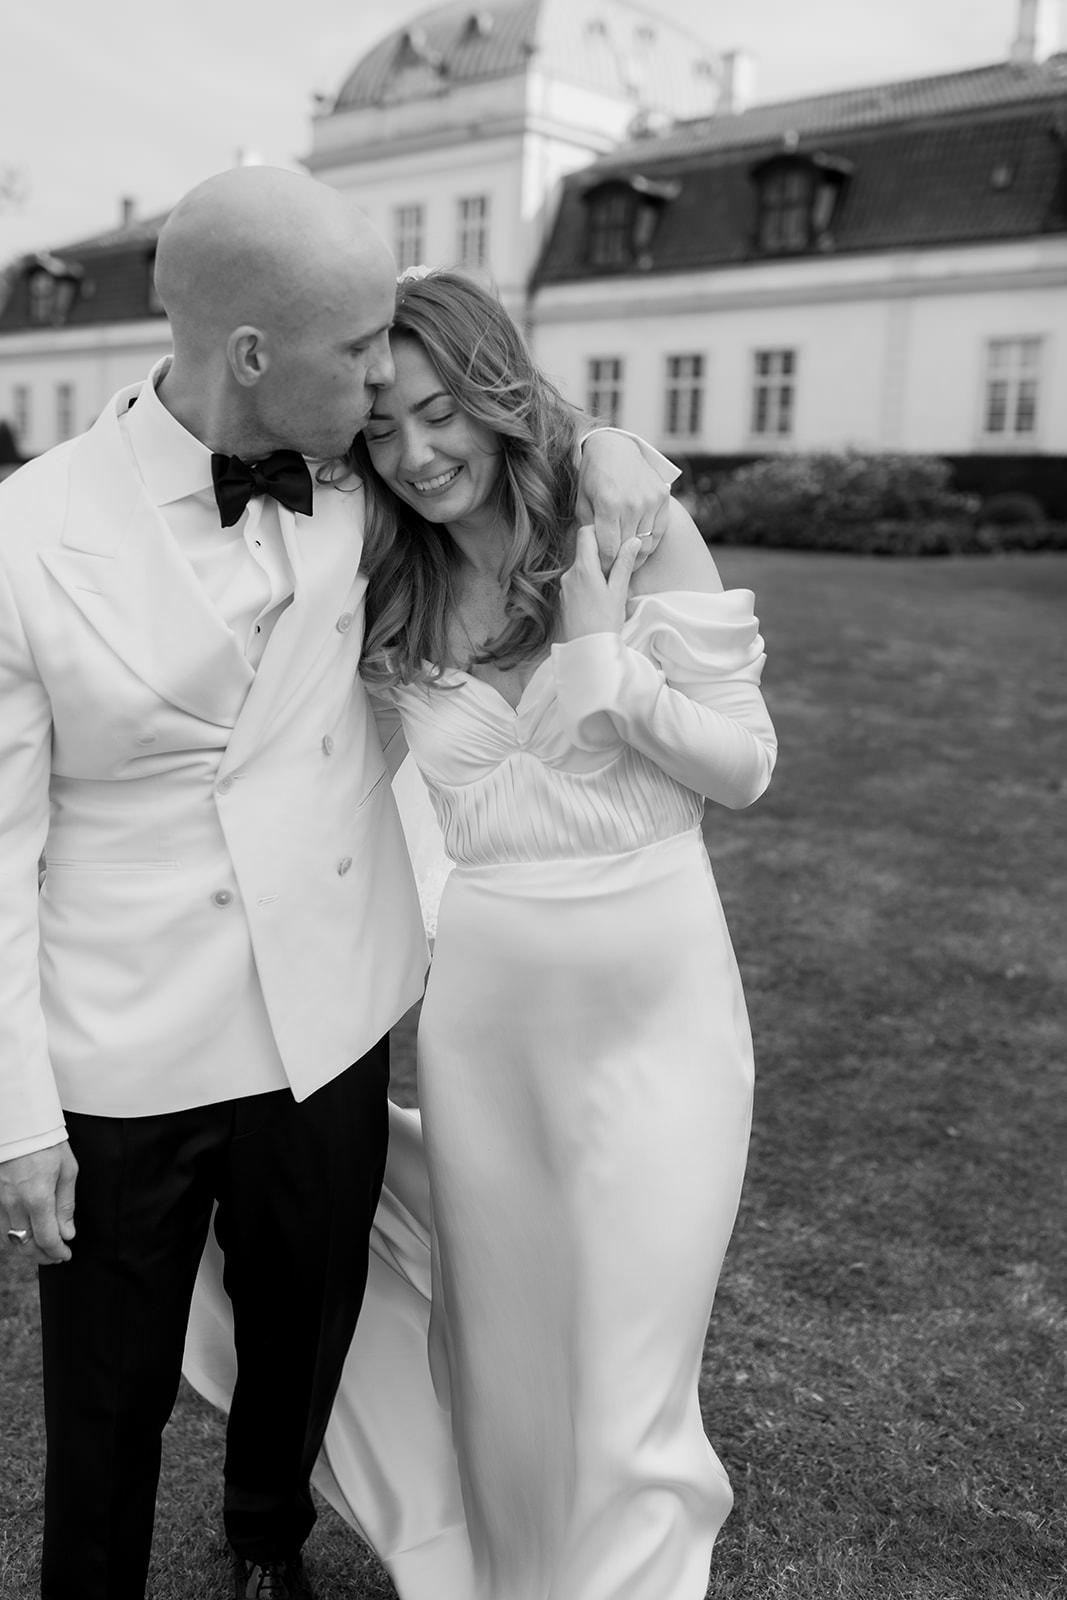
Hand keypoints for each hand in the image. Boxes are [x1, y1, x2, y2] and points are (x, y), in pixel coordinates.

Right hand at [0, 1143, 77, 1265]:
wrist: (19, 1124)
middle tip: (56, 1256)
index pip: (46, 1238)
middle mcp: (13, 1203)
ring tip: (42, 1246)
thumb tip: (67, 1233)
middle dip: (42, 1255)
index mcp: (37, 1197)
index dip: (57, 1252)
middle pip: (25, 1245)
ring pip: (9, 1239)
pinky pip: (1, 1226)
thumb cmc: (47, 1143)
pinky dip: (13, 1235)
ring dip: (26, 1248)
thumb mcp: (67, 1170)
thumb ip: (66, 1205)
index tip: (66, 1254)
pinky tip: (26, 1232)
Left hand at [560, 525, 643, 642]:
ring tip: (610, 587)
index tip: (614, 540)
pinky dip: (587, 584)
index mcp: (583, 568)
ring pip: (581, 568)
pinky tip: (598, 600)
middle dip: (601, 554)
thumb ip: (624, 564)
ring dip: (595, 571)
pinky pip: (576, 583)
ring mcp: (564, 587)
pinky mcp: (563, 599)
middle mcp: (569, 574)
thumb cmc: (605, 623)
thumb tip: (633, 540)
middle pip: (583, 550)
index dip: (600, 531)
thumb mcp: (618, 591)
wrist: (587, 652)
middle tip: (618, 566)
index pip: (585, 532)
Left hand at [575, 431, 670, 570]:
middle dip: (618, 562)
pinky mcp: (663, 497)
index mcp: (609, 504)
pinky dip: (650, 543)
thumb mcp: (583, 502)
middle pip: (627, 548)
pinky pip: (659, 532)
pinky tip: (639, 546)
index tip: (601, 571)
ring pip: (645, 543)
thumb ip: (588, 530)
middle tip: (612, 570)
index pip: (609, 549)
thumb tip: (593, 557)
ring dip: (635, 555)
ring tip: (626, 561)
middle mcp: (632, 503)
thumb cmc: (593, 478)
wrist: (615, 449)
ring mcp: (650, 500)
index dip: (605, 564)